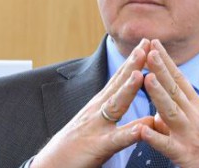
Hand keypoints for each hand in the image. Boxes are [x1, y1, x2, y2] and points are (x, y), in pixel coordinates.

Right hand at [32, 39, 154, 167]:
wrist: (51, 166)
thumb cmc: (76, 149)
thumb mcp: (98, 128)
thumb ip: (117, 119)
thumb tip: (142, 114)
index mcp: (100, 106)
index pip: (119, 79)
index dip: (134, 61)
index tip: (147, 44)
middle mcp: (97, 111)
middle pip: (118, 83)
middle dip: (133, 64)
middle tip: (147, 44)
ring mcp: (96, 127)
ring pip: (115, 105)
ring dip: (128, 89)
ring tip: (141, 74)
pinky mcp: (97, 147)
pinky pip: (116, 139)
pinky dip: (129, 133)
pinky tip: (141, 128)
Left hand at [140, 39, 198, 167]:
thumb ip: (176, 120)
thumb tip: (155, 119)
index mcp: (197, 108)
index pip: (179, 79)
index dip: (167, 61)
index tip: (155, 44)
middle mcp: (194, 117)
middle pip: (175, 89)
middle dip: (161, 69)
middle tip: (148, 49)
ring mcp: (189, 134)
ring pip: (171, 111)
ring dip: (158, 94)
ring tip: (146, 78)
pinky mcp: (185, 154)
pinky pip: (167, 146)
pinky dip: (154, 137)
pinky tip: (142, 129)